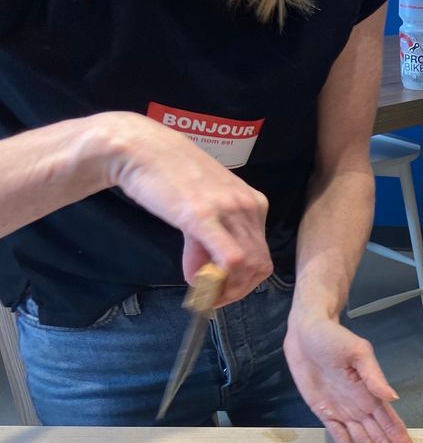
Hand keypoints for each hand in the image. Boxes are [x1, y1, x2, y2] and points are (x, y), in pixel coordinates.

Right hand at [102, 113, 272, 305]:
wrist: (140, 147)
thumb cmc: (169, 175)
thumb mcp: (203, 205)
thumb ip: (212, 237)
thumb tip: (209, 270)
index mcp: (253, 202)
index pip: (263, 254)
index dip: (243, 279)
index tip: (220, 286)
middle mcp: (249, 205)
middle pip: (259, 265)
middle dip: (235, 288)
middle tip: (209, 294)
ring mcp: (229, 210)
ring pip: (248, 266)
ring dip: (224, 286)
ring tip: (198, 284)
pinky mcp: (204, 216)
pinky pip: (231, 260)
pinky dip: (218, 280)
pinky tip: (196, 280)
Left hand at [283, 315, 420, 442]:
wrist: (306, 332)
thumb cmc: (333, 338)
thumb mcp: (359, 352)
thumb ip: (374, 376)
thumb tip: (393, 397)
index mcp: (371, 394)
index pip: (392, 423)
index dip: (403, 442)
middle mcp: (360, 406)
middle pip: (379, 436)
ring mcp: (342, 411)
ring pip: (361, 439)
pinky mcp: (323, 411)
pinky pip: (337, 435)